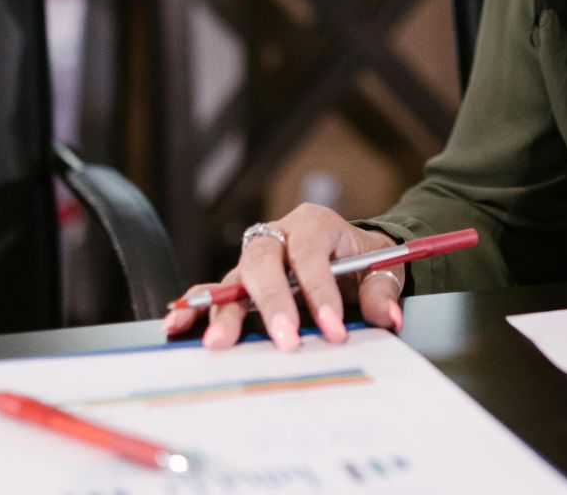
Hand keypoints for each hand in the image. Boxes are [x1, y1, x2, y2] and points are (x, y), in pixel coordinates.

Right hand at [162, 204, 405, 351]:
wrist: (350, 255)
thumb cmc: (362, 260)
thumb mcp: (382, 269)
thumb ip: (382, 290)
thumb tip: (386, 315)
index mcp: (315, 223)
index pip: (312, 256)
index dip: (321, 293)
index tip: (332, 330)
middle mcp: (278, 236)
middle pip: (264, 262)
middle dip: (272, 303)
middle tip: (284, 341)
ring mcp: (255, 260)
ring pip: (233, 279)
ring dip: (223, 312)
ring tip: (216, 342)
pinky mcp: (241, 283)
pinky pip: (214, 293)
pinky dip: (197, 309)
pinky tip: (179, 327)